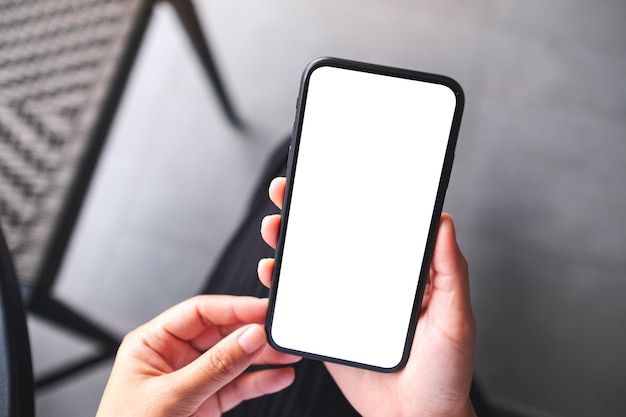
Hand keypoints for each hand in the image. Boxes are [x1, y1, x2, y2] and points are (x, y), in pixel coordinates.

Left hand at [96, 295, 298, 416]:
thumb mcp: (171, 397)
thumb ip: (213, 367)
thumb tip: (249, 337)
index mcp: (152, 343)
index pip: (199, 313)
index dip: (233, 308)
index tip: (261, 309)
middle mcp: (173, 357)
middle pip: (221, 333)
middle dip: (252, 332)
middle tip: (279, 332)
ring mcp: (192, 380)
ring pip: (234, 359)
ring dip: (262, 357)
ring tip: (288, 353)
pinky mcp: (207, 403)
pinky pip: (238, 386)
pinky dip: (260, 382)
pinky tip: (279, 376)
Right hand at [258, 177, 476, 416]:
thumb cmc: (444, 373)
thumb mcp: (454, 320)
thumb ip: (449, 274)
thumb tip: (445, 223)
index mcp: (400, 275)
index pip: (372, 229)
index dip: (349, 201)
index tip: (329, 178)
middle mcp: (370, 285)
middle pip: (334, 242)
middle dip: (306, 215)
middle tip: (285, 193)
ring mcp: (346, 306)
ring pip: (312, 268)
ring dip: (288, 245)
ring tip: (273, 227)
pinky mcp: (328, 330)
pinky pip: (301, 304)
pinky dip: (281, 288)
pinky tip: (271, 274)